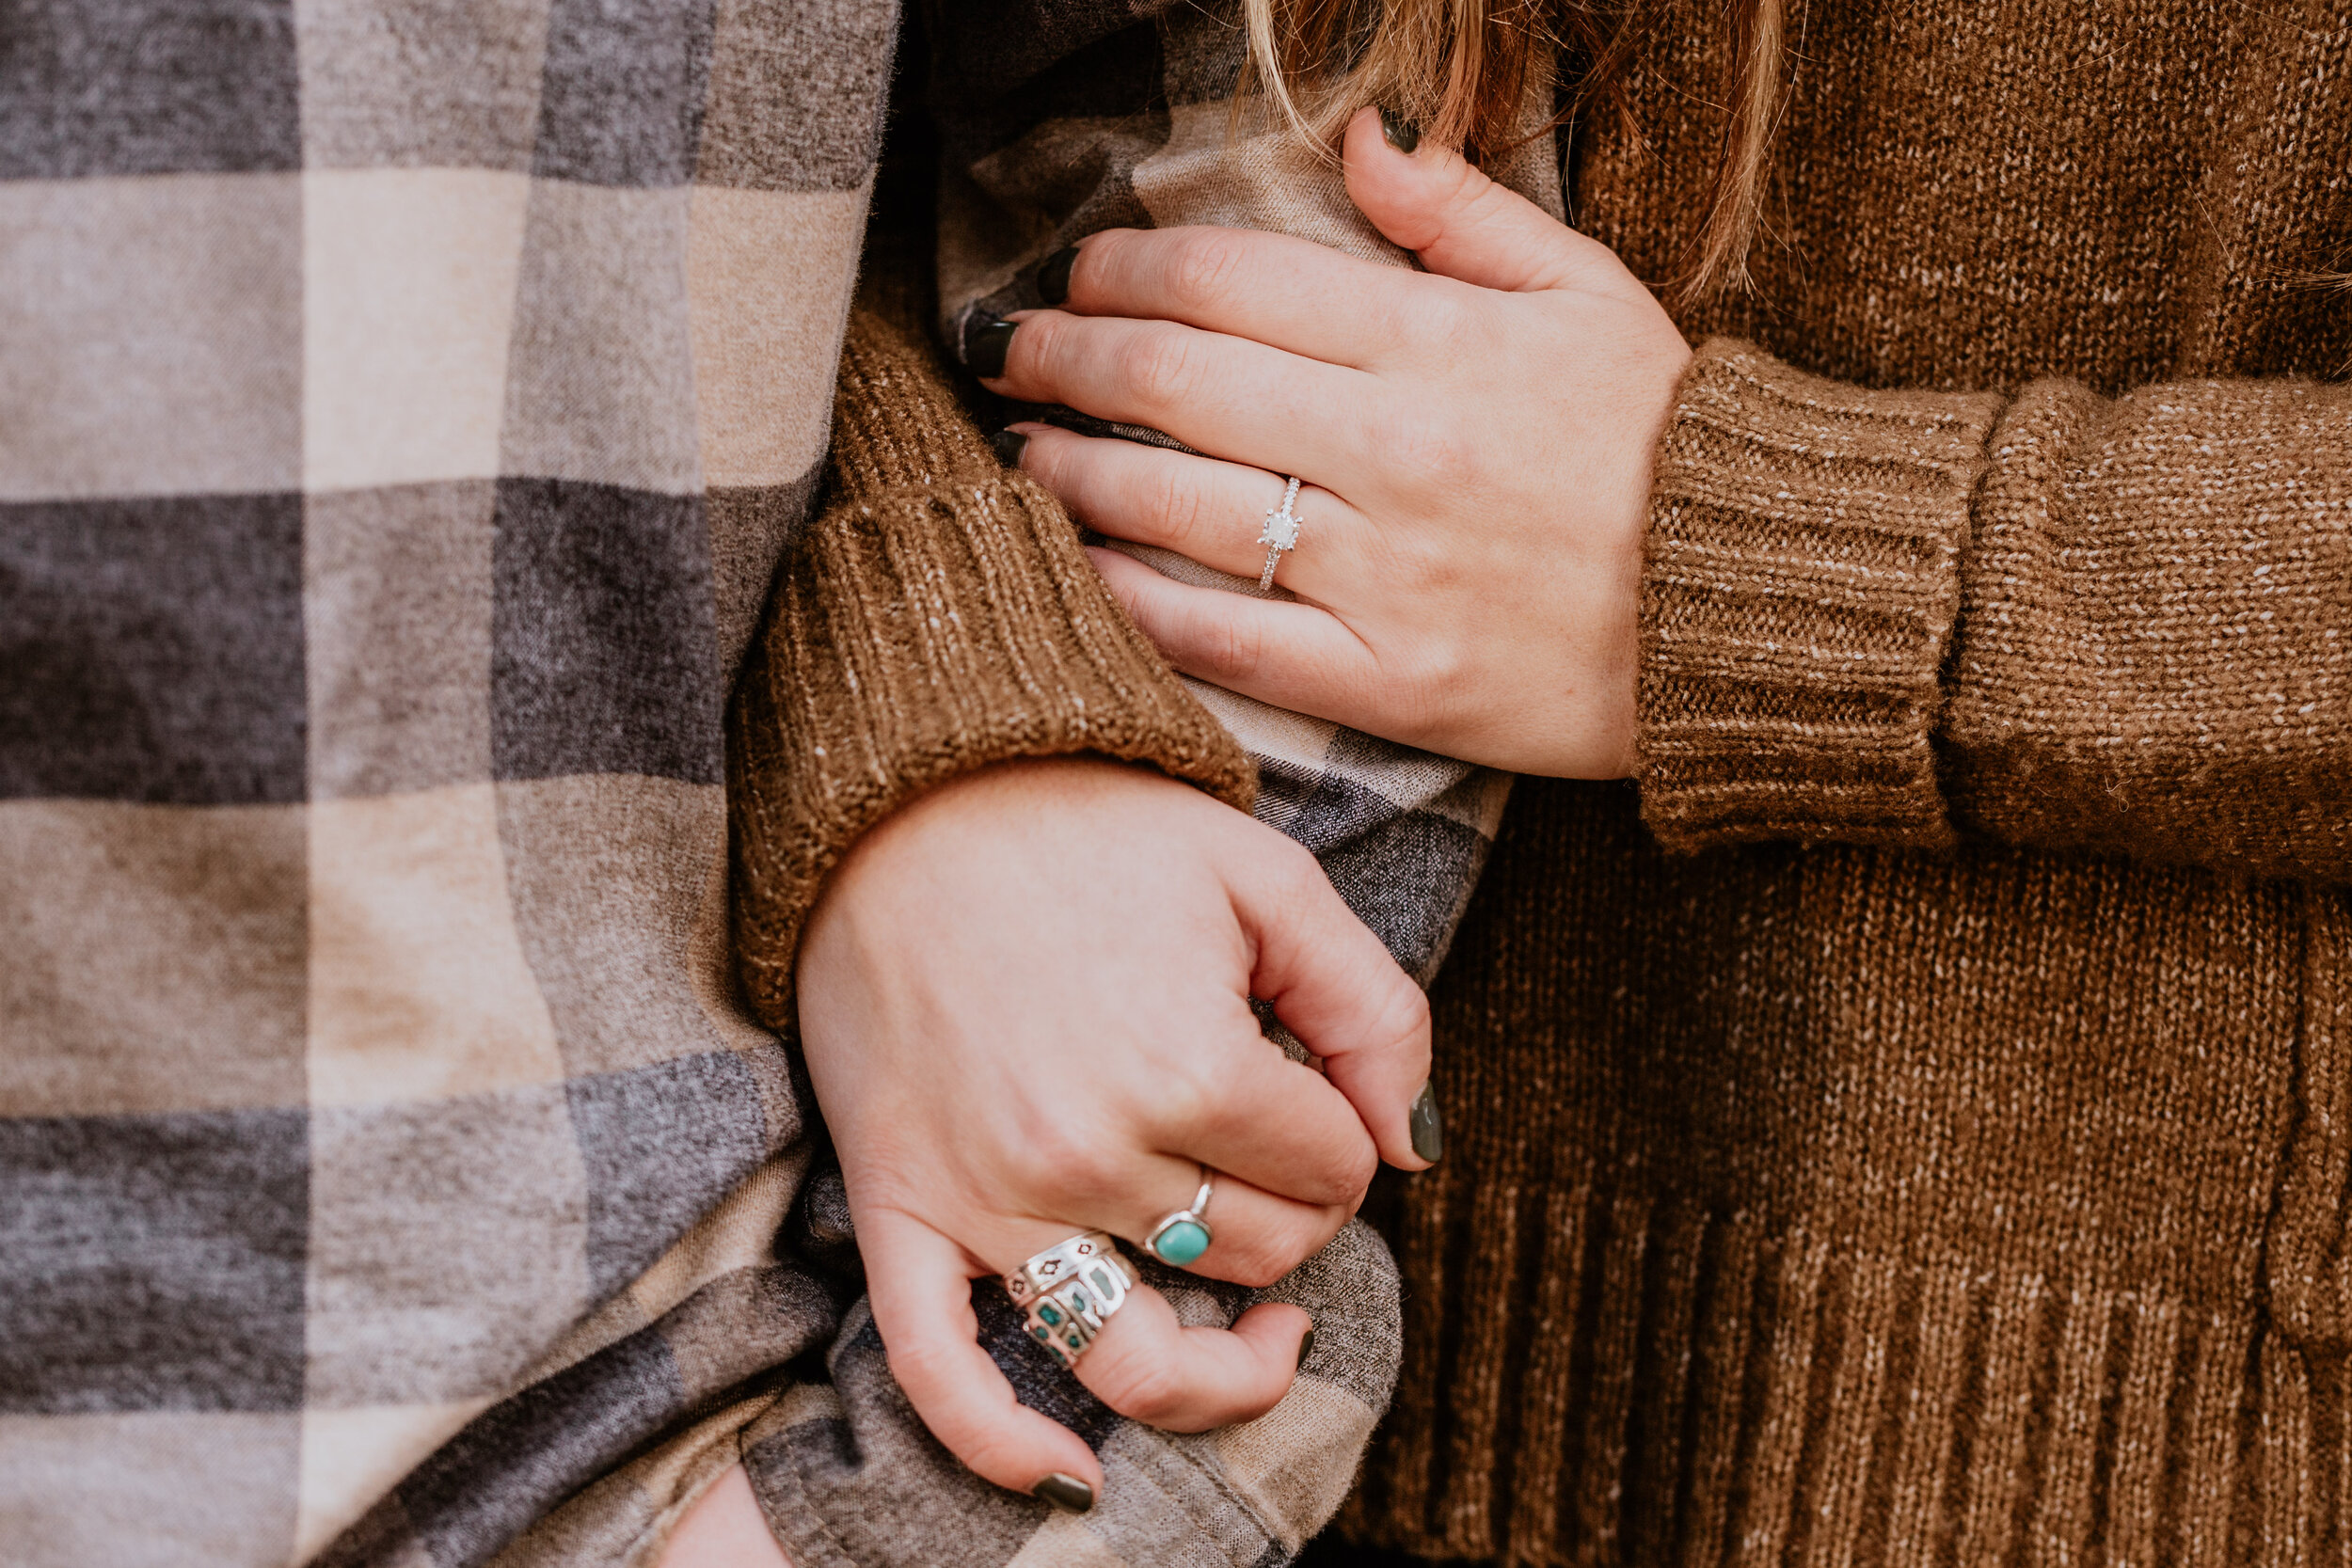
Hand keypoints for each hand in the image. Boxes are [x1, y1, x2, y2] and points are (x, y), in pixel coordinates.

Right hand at [797, 756, 1432, 1501]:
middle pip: (1253, 1256)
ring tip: (1262, 1340)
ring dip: (1216, 1368)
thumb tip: (1415, 1147)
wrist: (905, 791)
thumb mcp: (1269, 877)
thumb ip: (1374, 1009)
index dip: (1342, 1133)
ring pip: (1135, 1354)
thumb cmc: (1090, 823)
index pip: (1334, 1172)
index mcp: (1193, 1068)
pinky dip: (1003, 1447)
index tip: (1308, 1081)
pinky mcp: (902, 1213)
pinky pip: (941, 1373)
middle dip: (1291, 1211)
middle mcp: (1091, 1154)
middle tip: (1272, 1147)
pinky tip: (1070, 1474)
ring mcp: (990, 1199)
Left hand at [979, 106, 1691, 777]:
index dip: (1126, 267)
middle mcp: (1394, 453)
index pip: (1231, 281)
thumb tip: (1355, 138)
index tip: (1082, 272)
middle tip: (1008, 348)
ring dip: (1072, 469)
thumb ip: (1462, 213)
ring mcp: (1383, 577)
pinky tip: (1076, 567)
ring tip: (1022, 446)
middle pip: (1175, 383)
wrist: (1758, 613)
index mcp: (1437, 343)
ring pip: (1176, 509)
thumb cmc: (1667, 444)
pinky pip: (1222, 640)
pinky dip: (1130, 601)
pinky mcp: (1385, 683)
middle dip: (1065, 355)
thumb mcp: (1589, 292)